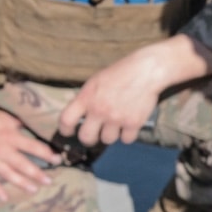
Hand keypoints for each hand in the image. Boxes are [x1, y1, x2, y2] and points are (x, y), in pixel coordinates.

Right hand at [0, 101, 56, 202]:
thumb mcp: (9, 116)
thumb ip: (24, 124)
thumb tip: (41, 125)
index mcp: (12, 137)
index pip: (34, 147)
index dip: (47, 154)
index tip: (58, 160)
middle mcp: (3, 150)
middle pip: (23, 165)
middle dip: (37, 174)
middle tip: (49, 181)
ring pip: (8, 174)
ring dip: (21, 183)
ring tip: (33, 190)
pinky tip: (5, 198)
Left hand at [57, 36, 211, 146]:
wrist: (146, 71)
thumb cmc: (121, 72)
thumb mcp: (96, 81)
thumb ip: (87, 98)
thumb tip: (80, 115)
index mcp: (86, 97)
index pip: (66, 120)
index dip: (65, 130)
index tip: (68, 132)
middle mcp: (99, 110)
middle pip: (86, 137)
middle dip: (89, 138)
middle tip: (94, 134)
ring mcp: (116, 118)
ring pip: (108, 140)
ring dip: (112, 134)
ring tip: (117, 124)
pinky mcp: (133, 123)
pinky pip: (127, 139)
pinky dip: (128, 134)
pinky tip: (130, 124)